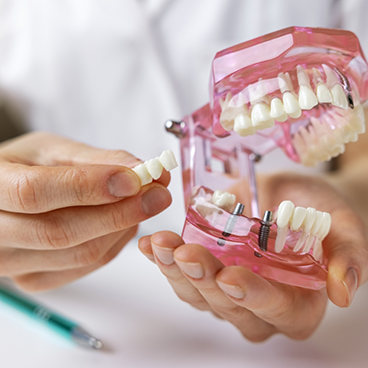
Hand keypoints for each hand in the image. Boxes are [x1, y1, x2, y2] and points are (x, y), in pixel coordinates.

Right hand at [0, 132, 171, 290]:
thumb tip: (141, 169)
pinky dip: (115, 242)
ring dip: (123, 227)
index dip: (89, 186)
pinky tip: (125, 222)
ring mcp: (12, 263)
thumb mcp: (50, 150)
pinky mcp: (35, 279)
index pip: (35, 192)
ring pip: (81, 253)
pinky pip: (87, 265)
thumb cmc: (22, 167)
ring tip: (145, 203)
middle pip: (61, 232)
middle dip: (121, 212)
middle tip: (159, 194)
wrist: (2, 197)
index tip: (135, 179)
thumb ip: (95, 159)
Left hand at [138, 172, 367, 340]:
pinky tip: (152, 244)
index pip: (277, 311)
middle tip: (186, 253)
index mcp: (298, 304)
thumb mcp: (343, 227)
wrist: (294, 198)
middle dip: (205, 280)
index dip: (254, 298)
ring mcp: (228, 293)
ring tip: (161, 245)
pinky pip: (182, 275)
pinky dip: (165, 260)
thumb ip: (348, 257)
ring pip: (198, 295)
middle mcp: (260, 307)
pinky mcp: (207, 274)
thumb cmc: (322, 213)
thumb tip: (343, 293)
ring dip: (176, 271)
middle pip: (229, 306)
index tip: (232, 277)